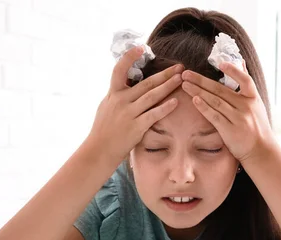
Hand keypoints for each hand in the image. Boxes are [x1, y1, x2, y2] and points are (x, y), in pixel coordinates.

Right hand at [88, 46, 183, 160]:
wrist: (99, 150)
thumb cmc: (103, 129)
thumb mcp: (106, 106)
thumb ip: (117, 95)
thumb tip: (127, 84)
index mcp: (113, 94)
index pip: (119, 70)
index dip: (129, 57)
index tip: (141, 47)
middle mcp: (121, 101)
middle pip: (146, 83)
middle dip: (165, 74)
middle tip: (180, 67)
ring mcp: (129, 114)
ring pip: (152, 96)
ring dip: (168, 86)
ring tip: (181, 79)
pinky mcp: (136, 127)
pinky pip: (154, 114)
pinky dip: (165, 107)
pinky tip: (176, 102)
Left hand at [180, 62, 272, 162]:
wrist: (261, 151)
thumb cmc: (257, 127)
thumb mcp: (256, 104)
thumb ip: (246, 84)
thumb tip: (241, 61)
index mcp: (253, 98)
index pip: (245, 80)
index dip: (234, 71)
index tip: (220, 63)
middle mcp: (246, 106)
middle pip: (221, 90)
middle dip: (201, 80)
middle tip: (186, 73)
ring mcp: (238, 118)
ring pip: (215, 101)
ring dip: (198, 91)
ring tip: (184, 84)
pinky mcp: (230, 130)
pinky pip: (215, 116)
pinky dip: (204, 107)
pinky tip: (194, 100)